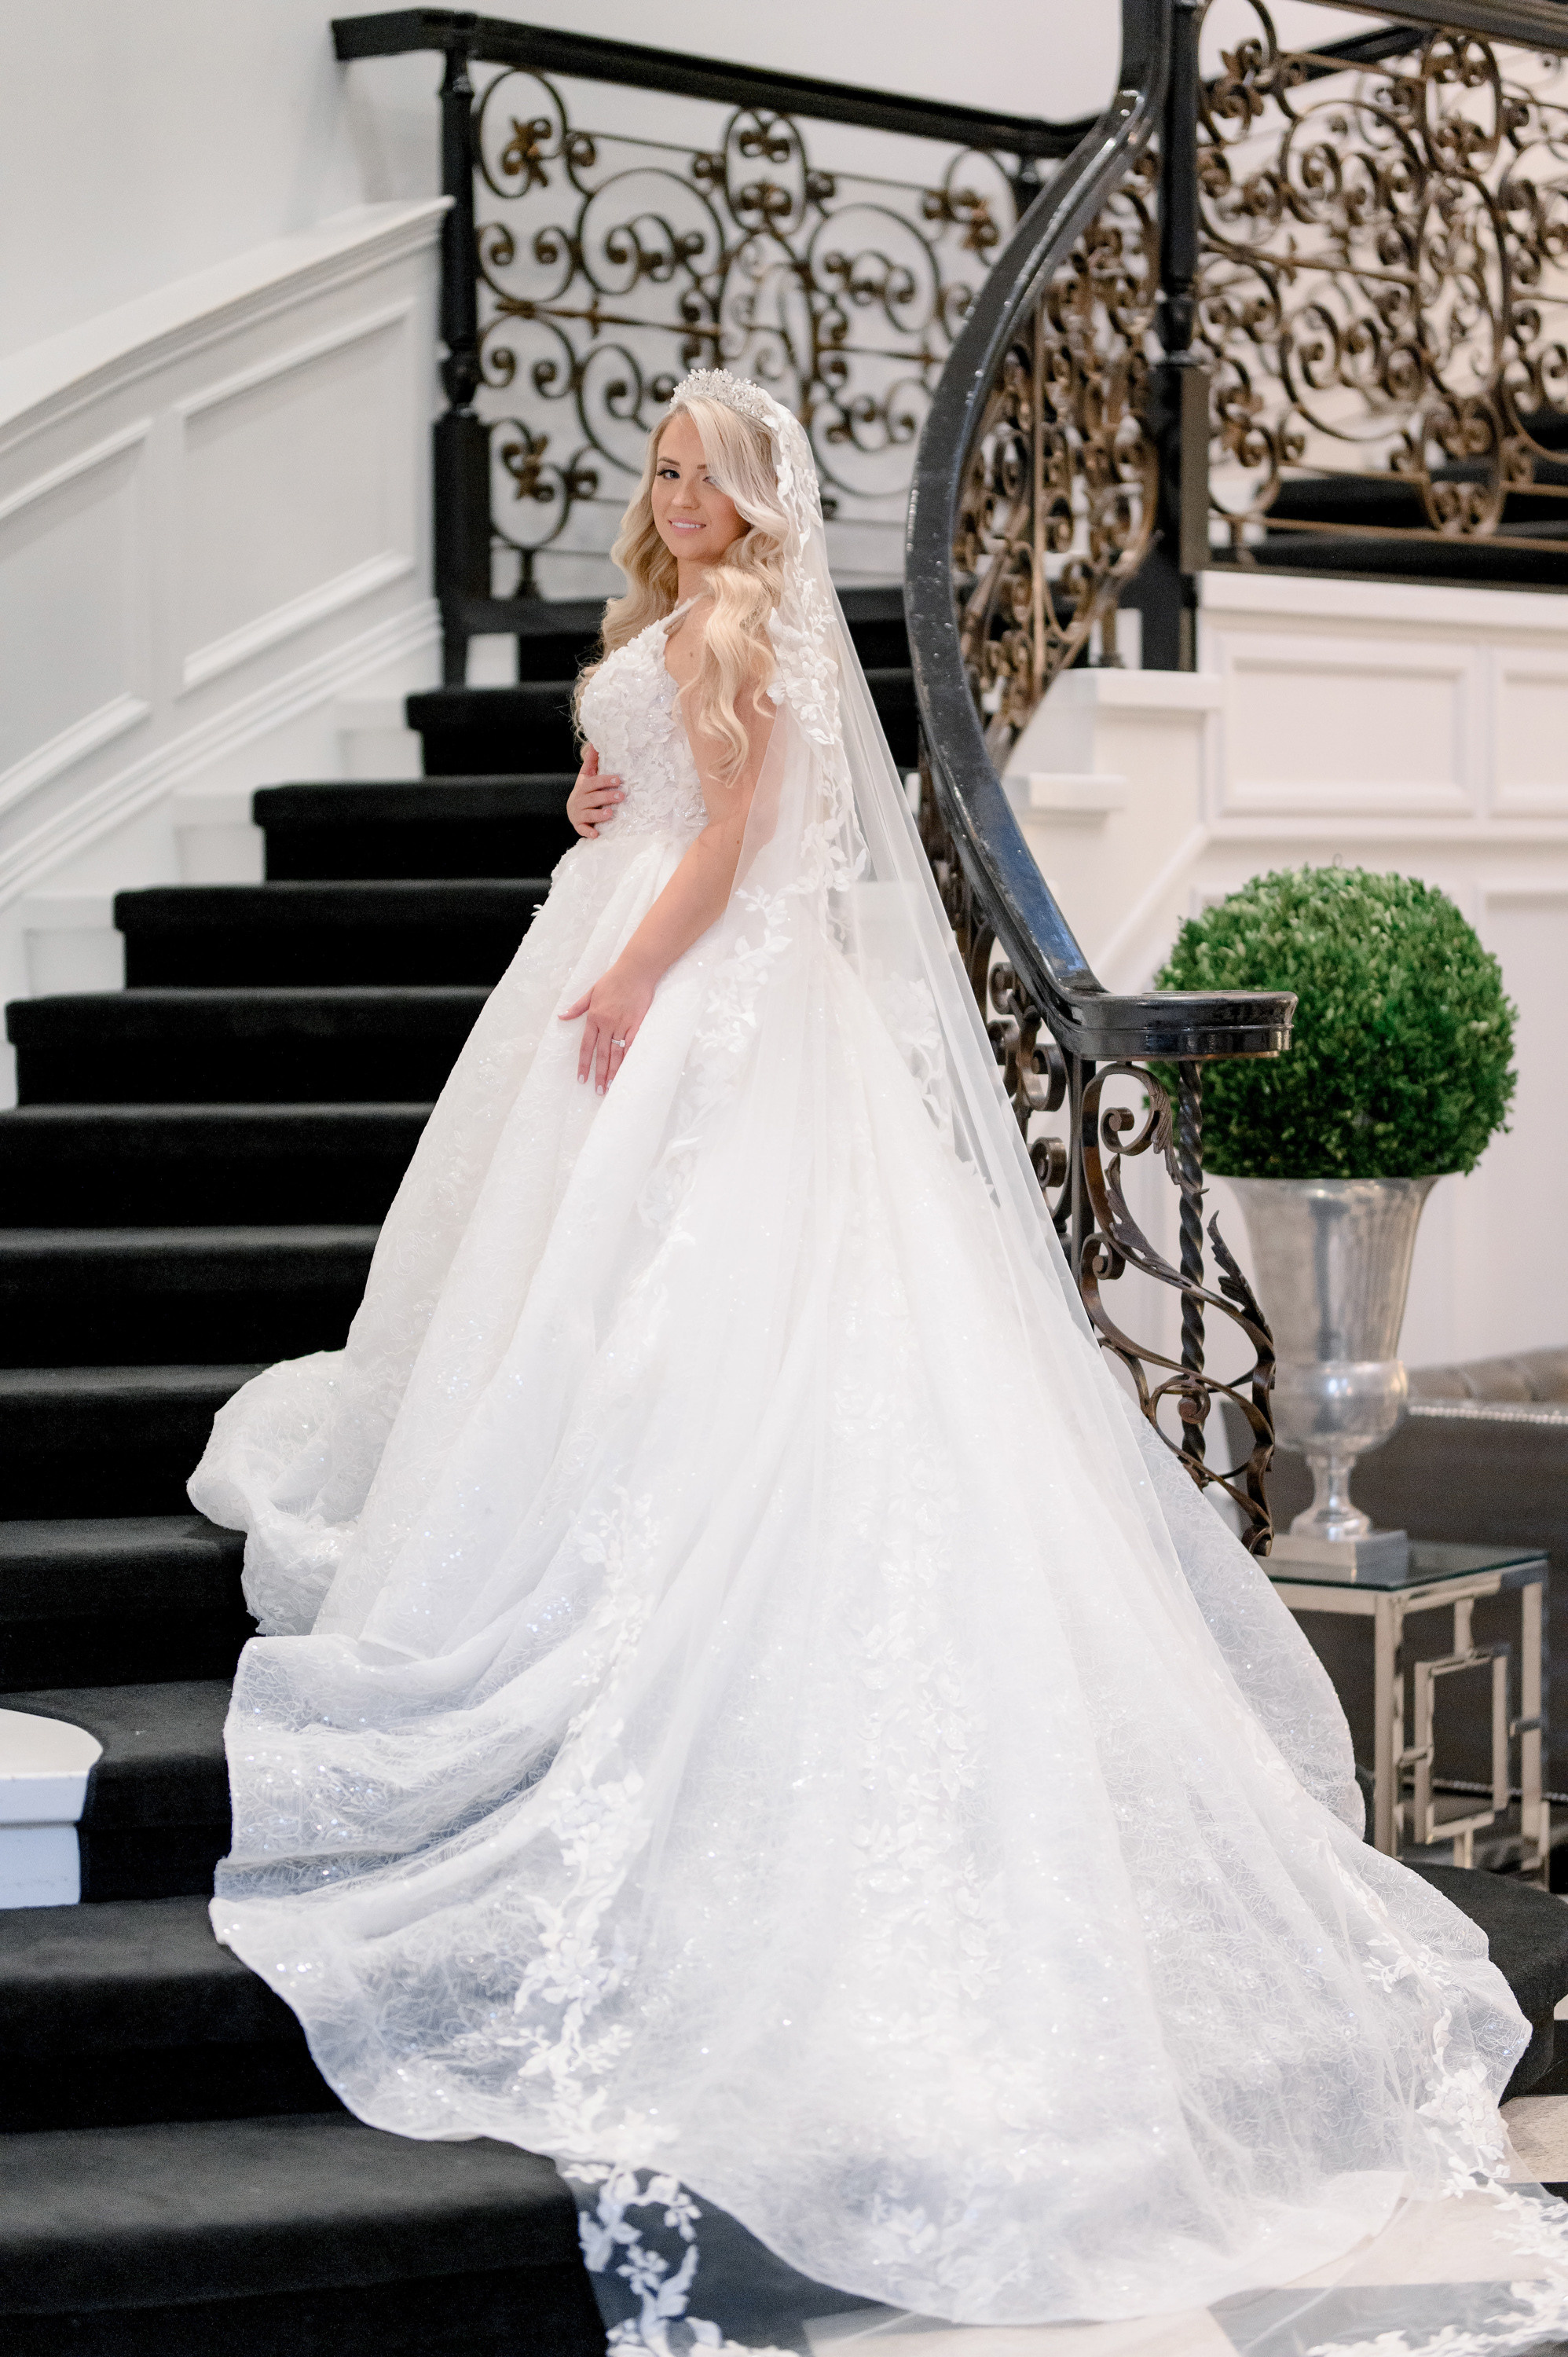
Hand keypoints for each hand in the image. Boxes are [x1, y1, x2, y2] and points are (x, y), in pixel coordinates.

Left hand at [560, 960, 654, 1093]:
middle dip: (599, 1074)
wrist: (635, 970)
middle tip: (598, 1090)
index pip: (586, 1046)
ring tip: (610, 1086)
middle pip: (601, 1054)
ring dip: (613, 1071)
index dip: (584, 1064)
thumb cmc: (613, 979)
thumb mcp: (591, 992)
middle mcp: (606, 1024)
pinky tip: (627, 1071)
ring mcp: (622, 1024)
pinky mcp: (636, 1024)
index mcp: (594, 1017)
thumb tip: (562, 1017)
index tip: (582, 1078)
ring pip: (616, 1053)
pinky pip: (631, 1046)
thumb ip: (577, 1007)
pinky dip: (628, 1059)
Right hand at [566, 744, 624, 837]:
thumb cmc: (585, 791)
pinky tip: (596, 834)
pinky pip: (582, 830)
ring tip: (610, 813)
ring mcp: (578, 813)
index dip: (604, 780)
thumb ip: (592, 760)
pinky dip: (588, 832)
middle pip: (593, 798)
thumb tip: (595, 741)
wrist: (573, 811)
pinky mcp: (579, 826)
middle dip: (607, 796)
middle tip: (622, 795)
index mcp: (583, 786)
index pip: (593, 781)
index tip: (618, 779)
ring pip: (588, 814)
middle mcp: (579, 799)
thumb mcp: (587, 775)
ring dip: (599, 814)